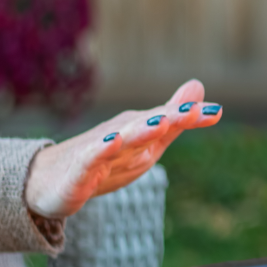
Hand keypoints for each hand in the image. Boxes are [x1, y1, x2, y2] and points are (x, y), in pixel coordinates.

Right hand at [22, 79, 221, 219]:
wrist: (49, 180)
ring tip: (160, 124)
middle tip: (193, 112)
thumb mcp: (147, 143)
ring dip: (140, 131)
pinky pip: (90, 160)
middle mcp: (120, 134)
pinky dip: (101, 151)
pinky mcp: (79, 171)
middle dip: (170, 118)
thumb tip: (199, 86)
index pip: (168, 120)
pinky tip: (113, 143)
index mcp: (138, 129)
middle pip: (147, 125)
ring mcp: (98, 151)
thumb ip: (175, 120)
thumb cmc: (106, 160)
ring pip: (122, 140)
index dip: (190, 117)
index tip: (216, 112)